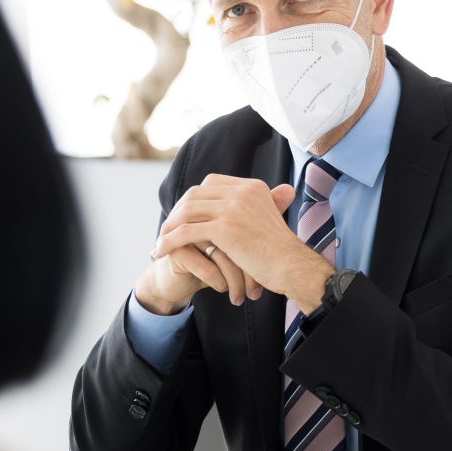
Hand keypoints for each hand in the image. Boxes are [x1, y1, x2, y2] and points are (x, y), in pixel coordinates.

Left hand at [151, 174, 334, 310]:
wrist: (291, 266)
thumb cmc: (279, 251)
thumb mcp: (267, 218)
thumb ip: (250, 209)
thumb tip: (230, 212)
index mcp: (252, 186)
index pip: (210, 183)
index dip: (193, 199)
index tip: (183, 216)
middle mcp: (242, 192)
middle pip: (195, 195)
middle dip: (177, 213)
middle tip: (166, 231)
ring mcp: (233, 208)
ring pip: (187, 212)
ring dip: (169, 228)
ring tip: (160, 243)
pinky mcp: (224, 228)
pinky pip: (186, 232)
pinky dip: (170, 241)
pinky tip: (161, 252)